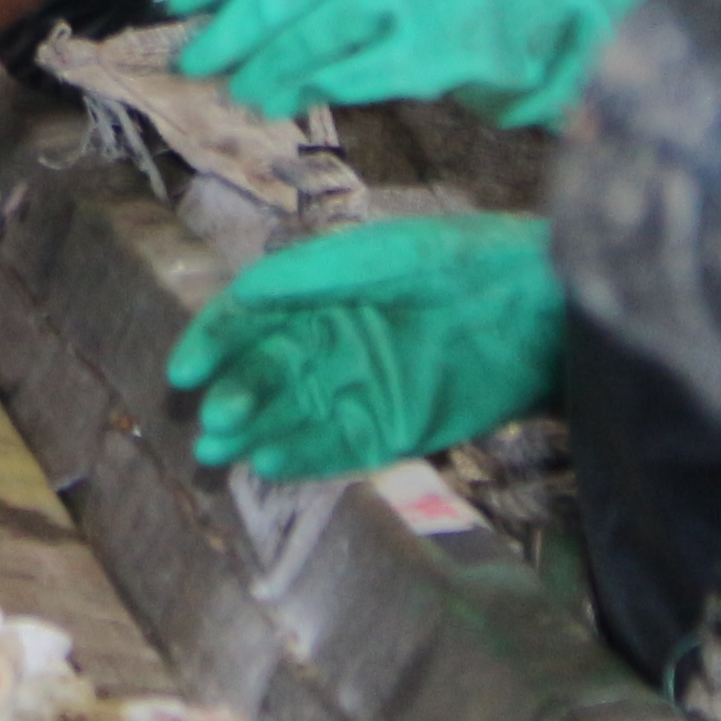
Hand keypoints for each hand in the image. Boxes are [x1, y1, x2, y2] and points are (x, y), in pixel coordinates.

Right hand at [168, 213, 563, 480]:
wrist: (536, 305)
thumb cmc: (457, 261)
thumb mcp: (379, 257)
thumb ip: (311, 276)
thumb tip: (243, 293)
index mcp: (317, 293)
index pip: (249, 319)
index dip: (214, 341)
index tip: (184, 368)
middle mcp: (331, 342)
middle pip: (266, 374)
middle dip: (235, 396)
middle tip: (214, 420)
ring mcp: (360, 387)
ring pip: (292, 416)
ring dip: (256, 433)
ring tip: (223, 451)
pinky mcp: (393, 429)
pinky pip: (336, 448)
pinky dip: (302, 457)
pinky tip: (270, 462)